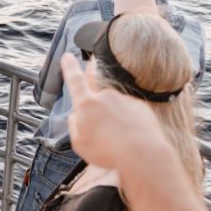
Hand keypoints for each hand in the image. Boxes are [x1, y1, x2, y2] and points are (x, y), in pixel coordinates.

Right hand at [61, 52, 167, 172]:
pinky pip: (129, 113)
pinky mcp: (140, 107)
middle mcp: (105, 96)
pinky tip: (130, 140)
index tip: (67, 55)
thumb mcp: (79, 144)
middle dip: (96, 111)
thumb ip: (74, 126)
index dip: (70, 67)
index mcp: (87, 105)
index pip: (75, 80)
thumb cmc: (107, 153)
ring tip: (118, 142)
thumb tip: (76, 116)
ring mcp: (124, 100)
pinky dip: (128, 124)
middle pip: (96, 99)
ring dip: (113, 121)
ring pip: (113, 108)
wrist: (143, 155)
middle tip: (100, 129)